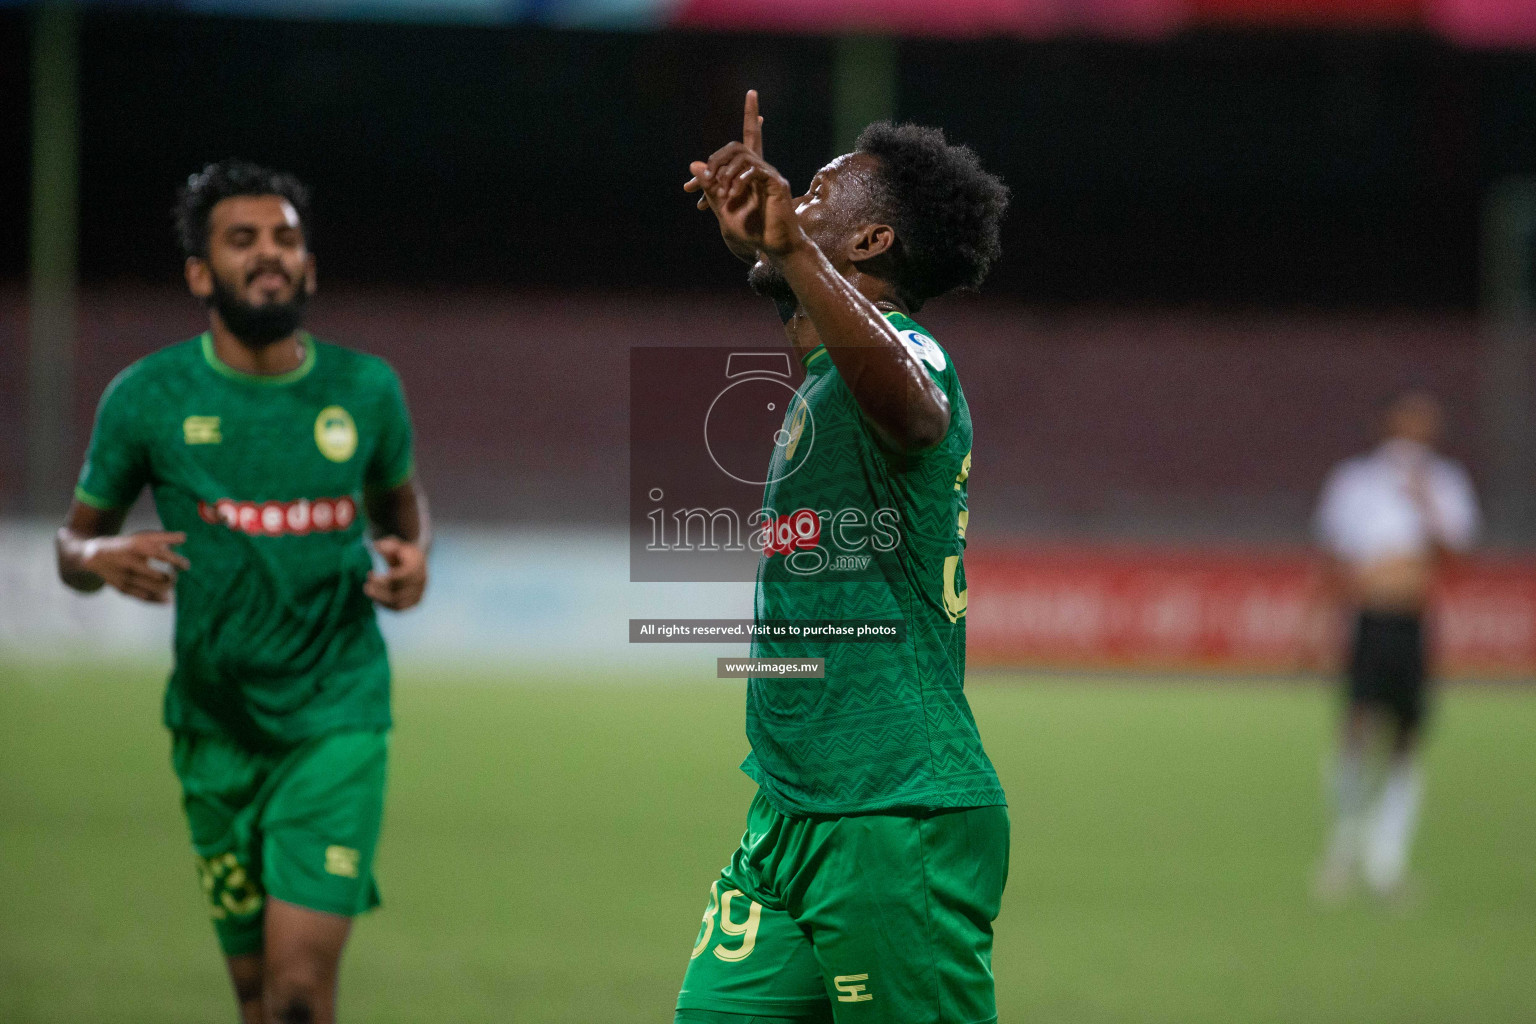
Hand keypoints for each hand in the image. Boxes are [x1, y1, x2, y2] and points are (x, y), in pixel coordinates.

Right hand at [81, 531, 188, 603]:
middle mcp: (130, 563)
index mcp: (136, 546)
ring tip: (171, 584)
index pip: (162, 555)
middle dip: (172, 578)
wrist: (96, 556)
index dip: (177, 561)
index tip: (186, 566)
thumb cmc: (127, 545)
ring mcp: (125, 577)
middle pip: (159, 576)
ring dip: (167, 589)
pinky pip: (143, 597)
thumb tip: (184, 537)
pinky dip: (157, 600)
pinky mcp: (122, 588)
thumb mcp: (143, 536)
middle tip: (174, 576)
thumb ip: (164, 537)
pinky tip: (167, 599)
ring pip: (153, 589)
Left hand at [365, 536, 426, 610]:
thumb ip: (386, 545)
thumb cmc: (400, 551)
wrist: (416, 560)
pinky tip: (376, 601)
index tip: (369, 574)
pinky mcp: (416, 600)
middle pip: (398, 593)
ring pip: (398, 603)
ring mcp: (420, 592)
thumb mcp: (394, 544)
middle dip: (379, 591)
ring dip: (381, 600)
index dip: (383, 580)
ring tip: (369, 593)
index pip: (400, 578)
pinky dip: (386, 606)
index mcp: (418, 565)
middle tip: (366, 587)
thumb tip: (375, 547)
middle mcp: (422, 580)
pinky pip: (400, 608)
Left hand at [685, 90, 805, 260]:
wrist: (771, 248)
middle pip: (737, 145)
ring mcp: (770, 175)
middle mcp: (761, 168)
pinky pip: (753, 170)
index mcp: (748, 172)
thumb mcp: (721, 208)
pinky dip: (738, 182)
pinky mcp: (776, 184)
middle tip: (702, 183)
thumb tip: (694, 164)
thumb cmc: (751, 231)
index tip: (752, 93)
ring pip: (742, 156)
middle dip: (715, 160)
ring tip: (721, 195)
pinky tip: (732, 197)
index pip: (751, 136)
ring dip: (724, 174)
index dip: (751, 115)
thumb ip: (709, 187)